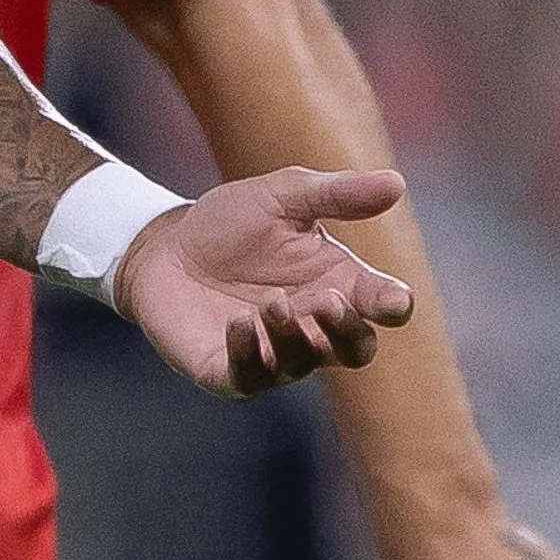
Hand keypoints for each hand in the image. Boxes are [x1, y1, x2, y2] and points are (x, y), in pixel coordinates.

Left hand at [114, 166, 415, 396]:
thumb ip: (336, 193)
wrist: (164, 247)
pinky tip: (238, 323)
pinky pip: (250, 377)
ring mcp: (272, 353)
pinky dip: (249, 354)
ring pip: (304, 363)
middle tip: (327, 300)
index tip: (394, 300)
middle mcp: (312, 326)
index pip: (381, 306)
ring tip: (269, 302)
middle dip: (349, 331)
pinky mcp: (227, 370)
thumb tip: (396, 183)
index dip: (392, 306)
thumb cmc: (231, 223)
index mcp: (336, 284)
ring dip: (293, 336)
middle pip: (356, 350)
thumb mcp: (282, 196)